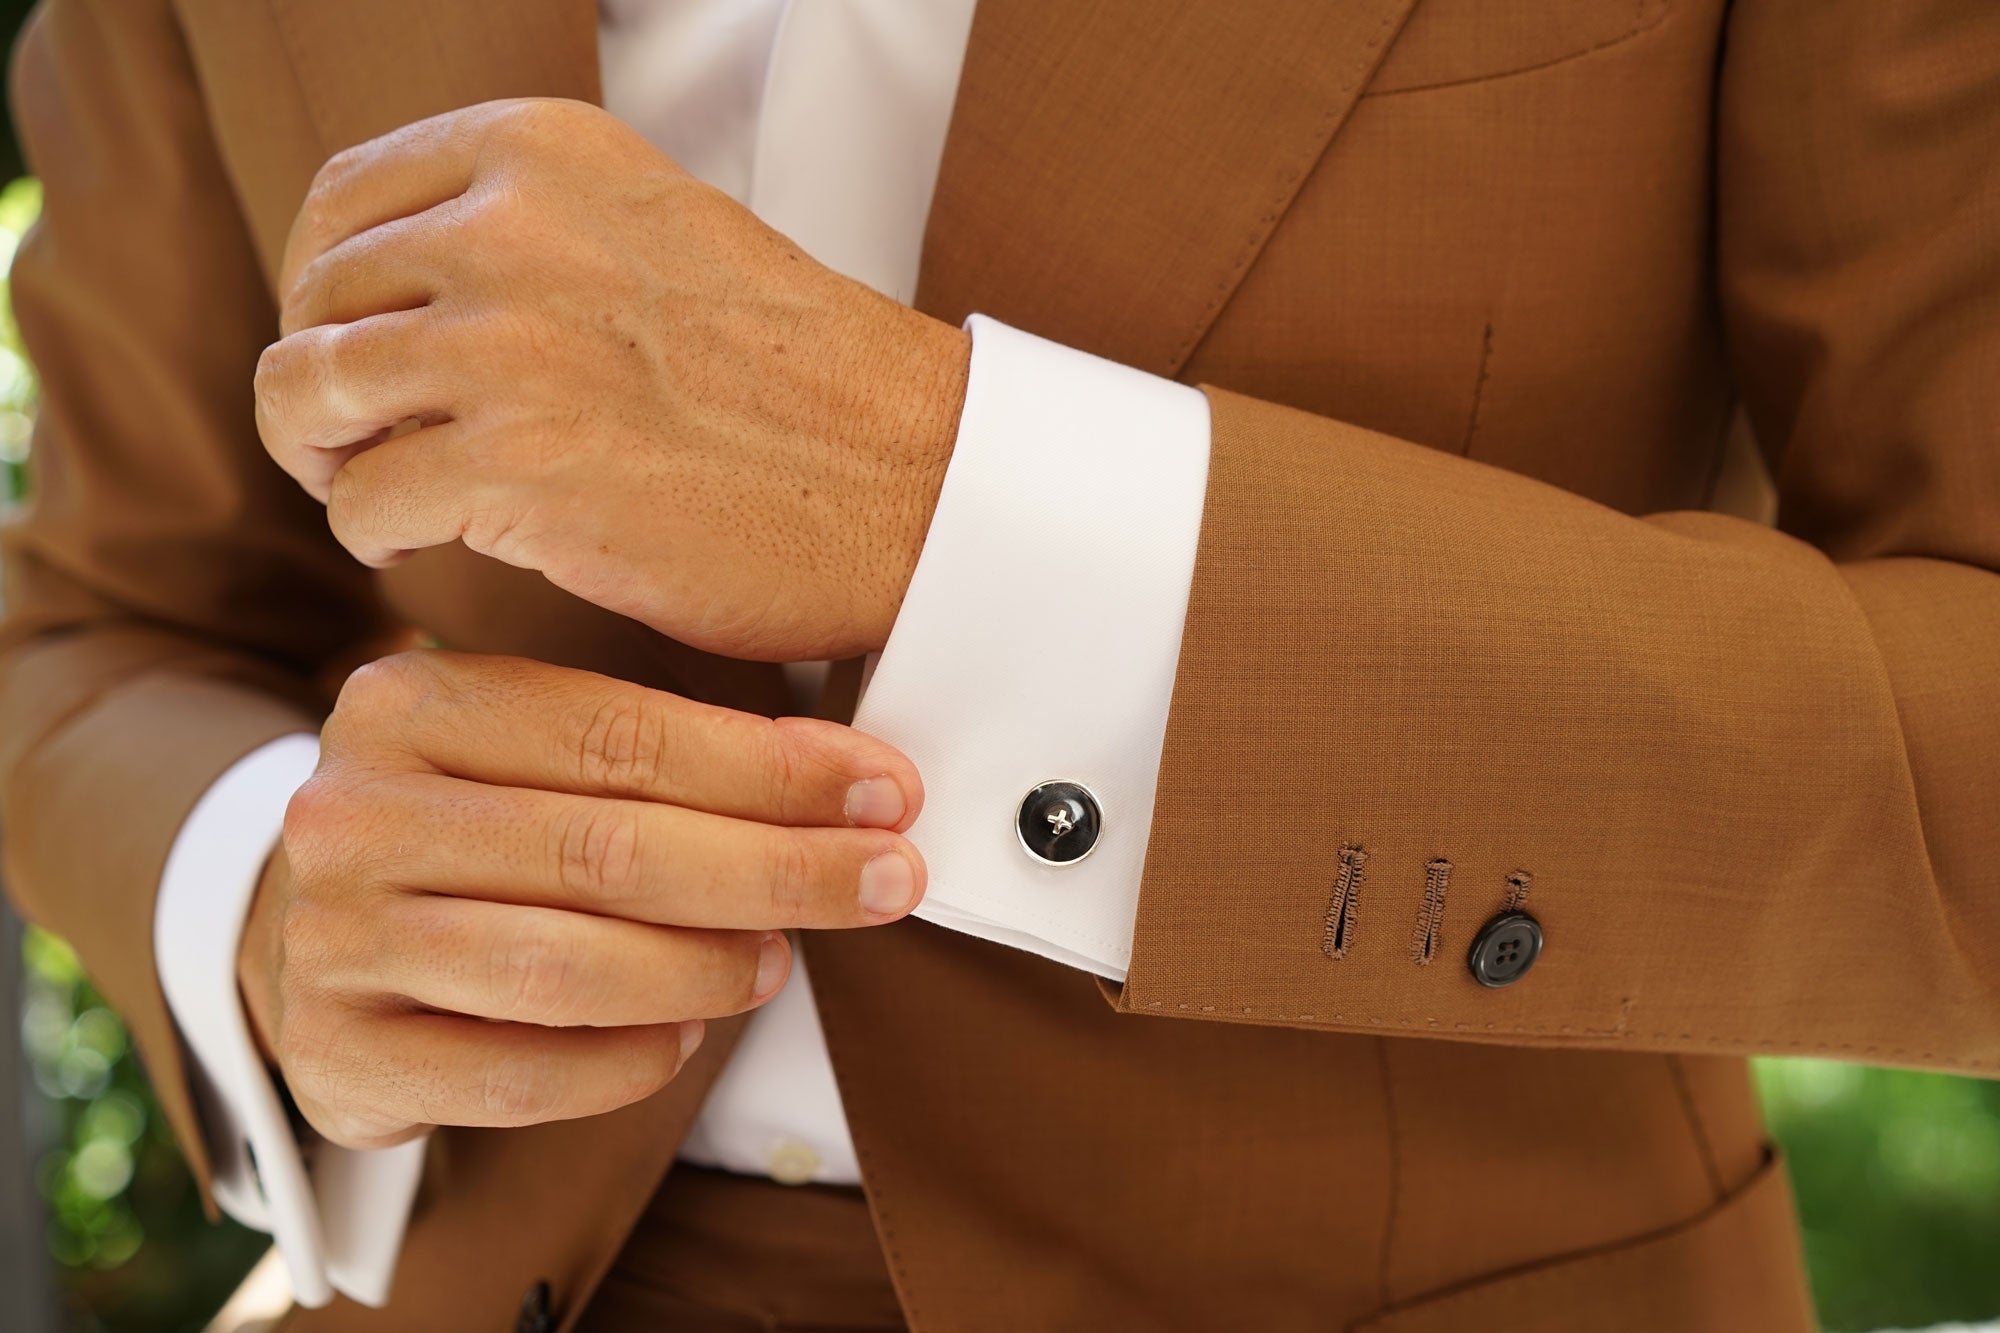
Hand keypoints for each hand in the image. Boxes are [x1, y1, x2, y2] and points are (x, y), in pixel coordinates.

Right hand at [237, 649, 925, 1149]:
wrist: (317, 929)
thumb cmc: (474, 827)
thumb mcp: (533, 749)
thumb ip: (663, 751)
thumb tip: (860, 787)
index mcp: (409, 703)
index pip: (620, 735)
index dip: (772, 770)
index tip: (888, 793)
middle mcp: (353, 813)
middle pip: (607, 851)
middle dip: (777, 869)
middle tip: (887, 881)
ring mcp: (332, 939)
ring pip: (567, 967)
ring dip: (707, 967)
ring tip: (781, 961)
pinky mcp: (338, 1055)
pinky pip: (518, 1076)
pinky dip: (627, 1062)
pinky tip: (686, 1034)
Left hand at [254, 97, 970, 661]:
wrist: (910, 481)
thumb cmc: (798, 381)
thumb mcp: (651, 234)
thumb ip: (527, 233)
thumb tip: (395, 290)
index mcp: (544, 154)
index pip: (342, 205)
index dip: (325, 293)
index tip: (356, 353)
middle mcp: (511, 230)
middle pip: (316, 307)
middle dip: (326, 390)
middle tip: (371, 447)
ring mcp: (509, 348)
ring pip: (306, 398)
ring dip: (330, 461)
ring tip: (384, 495)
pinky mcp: (516, 468)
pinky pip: (360, 503)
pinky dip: (378, 538)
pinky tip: (435, 546)